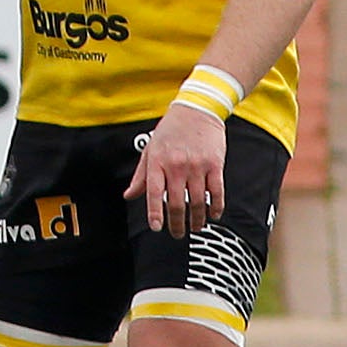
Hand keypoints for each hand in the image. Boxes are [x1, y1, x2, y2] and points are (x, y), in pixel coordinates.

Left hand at [127, 102, 227, 237]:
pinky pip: (217, 192)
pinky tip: (213, 216)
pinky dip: (216, 208)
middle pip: (177, 202)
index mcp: (157, 161)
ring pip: (198, 201)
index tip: (156, 227)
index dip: (155, 212)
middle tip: (177, 234)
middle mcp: (176, 165)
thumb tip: (129, 196)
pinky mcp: (215, 165)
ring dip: (197, 219)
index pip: (154, 192)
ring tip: (195, 228)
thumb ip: (141, 176)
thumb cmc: (169, 132)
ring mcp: (197, 166)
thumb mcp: (150, 150)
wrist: (196, 111)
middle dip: (177, 223)